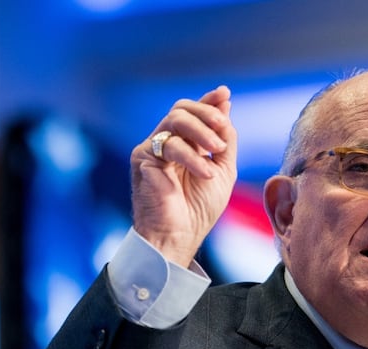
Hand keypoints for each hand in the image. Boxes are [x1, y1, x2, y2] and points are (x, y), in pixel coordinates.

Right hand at [129, 85, 237, 267]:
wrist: (178, 237)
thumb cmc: (198, 209)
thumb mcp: (223, 169)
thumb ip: (225, 139)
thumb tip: (225, 104)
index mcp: (184, 144)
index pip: (193, 113)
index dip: (208, 101)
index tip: (224, 94)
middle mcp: (165, 143)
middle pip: (181, 109)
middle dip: (205, 114)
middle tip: (222, 128)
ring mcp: (152, 149)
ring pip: (174, 120)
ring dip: (201, 131)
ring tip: (216, 151)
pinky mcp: (142, 159)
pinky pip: (169, 145)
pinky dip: (191, 157)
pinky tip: (205, 173)